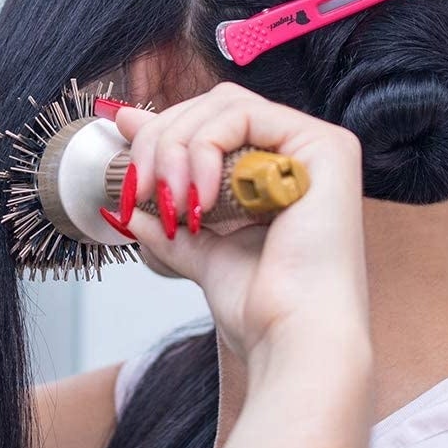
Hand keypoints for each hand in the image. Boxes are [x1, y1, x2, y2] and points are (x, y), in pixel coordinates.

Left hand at [113, 82, 367, 363]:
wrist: (294, 342)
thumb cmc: (260, 310)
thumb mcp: (198, 248)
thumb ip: (168, 210)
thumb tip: (126, 188)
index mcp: (278, 171)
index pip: (212, 122)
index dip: (162, 129)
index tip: (121, 142)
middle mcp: (301, 153)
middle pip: (213, 106)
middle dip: (161, 142)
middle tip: (140, 190)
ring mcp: (317, 147)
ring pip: (223, 105)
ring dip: (176, 148)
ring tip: (169, 203)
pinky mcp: (326, 146)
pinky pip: (244, 115)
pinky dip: (205, 148)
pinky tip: (200, 199)